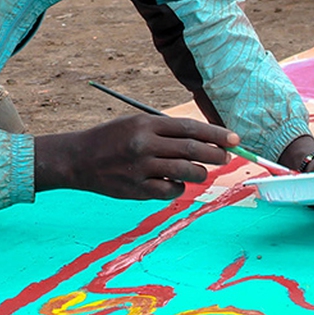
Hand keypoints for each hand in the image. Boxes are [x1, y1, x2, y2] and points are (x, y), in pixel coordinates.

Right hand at [35, 114, 237, 199]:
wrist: (79, 159)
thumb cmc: (112, 140)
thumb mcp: (135, 124)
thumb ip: (166, 131)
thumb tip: (204, 140)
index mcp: (146, 124)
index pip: (190, 128)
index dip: (216, 134)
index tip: (235, 139)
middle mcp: (144, 144)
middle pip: (193, 150)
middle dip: (217, 155)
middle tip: (226, 157)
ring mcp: (141, 168)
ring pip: (187, 172)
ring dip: (200, 173)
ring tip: (200, 172)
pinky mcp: (137, 189)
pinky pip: (171, 190)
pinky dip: (178, 187)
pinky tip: (174, 183)